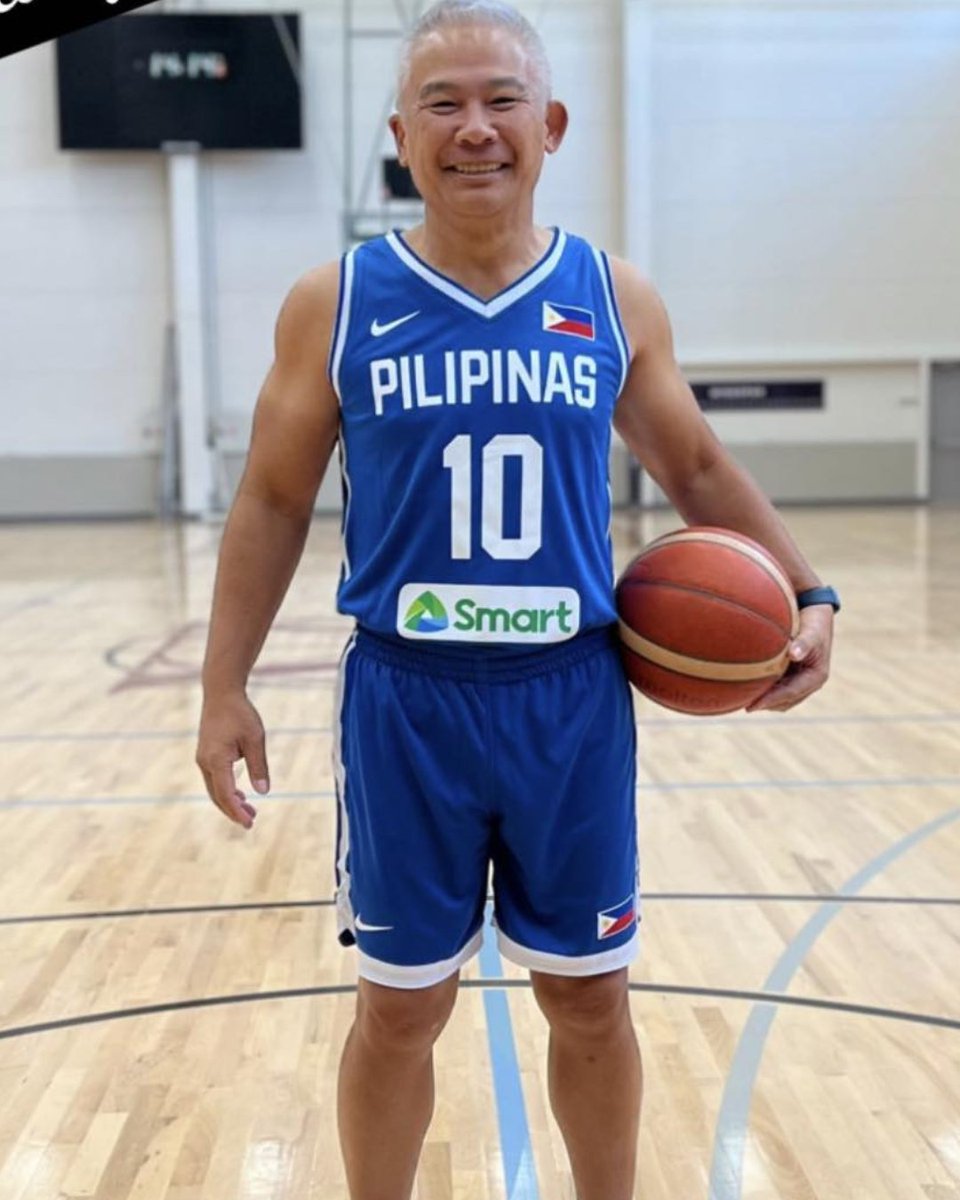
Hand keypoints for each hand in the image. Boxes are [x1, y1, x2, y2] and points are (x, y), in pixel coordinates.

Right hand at [196, 693, 269, 829]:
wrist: (221, 693)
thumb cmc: (240, 713)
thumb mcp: (255, 738)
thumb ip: (258, 766)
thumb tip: (263, 791)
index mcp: (216, 760)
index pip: (226, 794)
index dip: (237, 811)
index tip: (249, 823)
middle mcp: (205, 762)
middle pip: (217, 796)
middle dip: (233, 811)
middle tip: (251, 822)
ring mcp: (203, 759)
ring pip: (215, 789)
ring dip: (230, 801)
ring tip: (250, 811)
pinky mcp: (206, 755)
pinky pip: (215, 779)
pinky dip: (226, 790)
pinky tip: (241, 794)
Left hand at [746, 606, 833, 712]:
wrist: (817, 616)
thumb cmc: (814, 623)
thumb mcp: (811, 632)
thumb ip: (803, 643)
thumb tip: (793, 654)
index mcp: (816, 676)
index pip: (791, 693)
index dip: (772, 700)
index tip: (753, 705)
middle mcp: (809, 682)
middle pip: (785, 701)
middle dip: (766, 704)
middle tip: (744, 705)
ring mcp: (801, 680)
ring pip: (781, 698)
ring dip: (766, 700)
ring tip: (744, 699)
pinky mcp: (793, 676)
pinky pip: (778, 688)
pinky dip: (766, 690)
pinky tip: (749, 686)